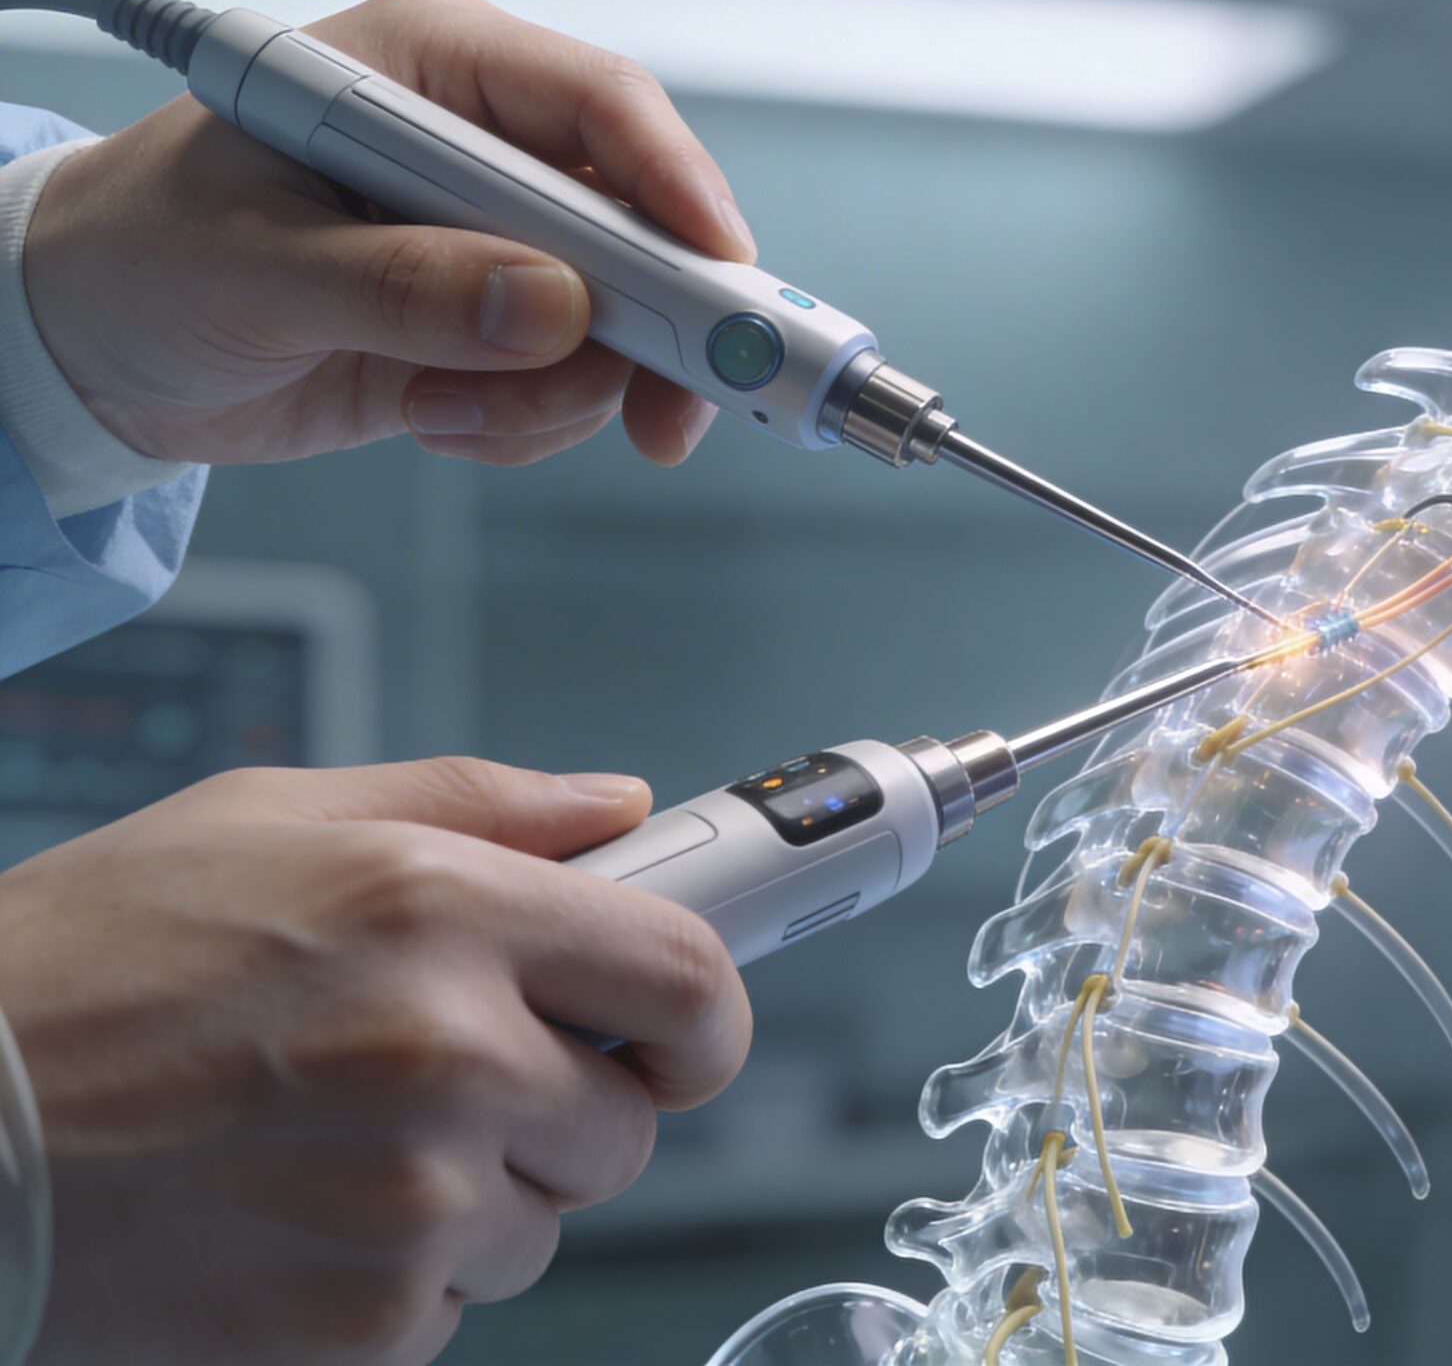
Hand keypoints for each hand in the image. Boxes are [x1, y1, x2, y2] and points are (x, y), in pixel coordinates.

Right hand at [0, 758, 751, 1364]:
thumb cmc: (80, 967)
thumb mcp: (270, 823)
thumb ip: (477, 806)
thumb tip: (619, 810)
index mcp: (442, 910)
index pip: (689, 977)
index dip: (702, 1013)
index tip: (679, 1029)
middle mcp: (448, 1054)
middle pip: (629, 1121)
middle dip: (562, 1107)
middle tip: (440, 1079)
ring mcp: (410, 1202)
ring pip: (544, 1222)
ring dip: (472, 1194)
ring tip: (327, 1141)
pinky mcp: (362, 1322)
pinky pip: (455, 1303)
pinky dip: (395, 1275)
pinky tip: (287, 1214)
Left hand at [22, 0, 753, 467]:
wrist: (92, 344)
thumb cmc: (141, 251)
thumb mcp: (257, 268)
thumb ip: (405, 286)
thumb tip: (545, 306)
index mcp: (432, 68)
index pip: (598, 106)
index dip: (676, 189)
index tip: (716, 275)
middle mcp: (487, 148)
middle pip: (646, 227)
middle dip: (656, 331)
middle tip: (672, 413)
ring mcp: (502, 244)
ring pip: (623, 327)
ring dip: (556, 397)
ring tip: (444, 410)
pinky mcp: (499, 327)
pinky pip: (575, 386)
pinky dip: (521, 425)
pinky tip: (430, 414)